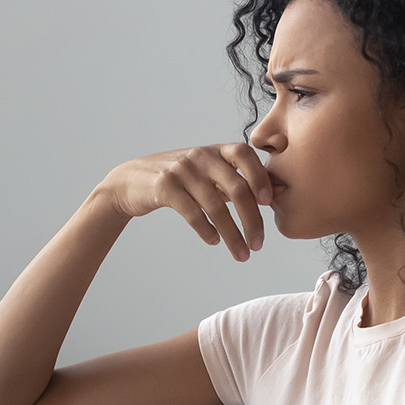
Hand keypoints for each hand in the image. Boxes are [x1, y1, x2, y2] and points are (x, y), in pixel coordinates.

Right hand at [96, 144, 273, 261]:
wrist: (131, 180)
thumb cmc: (179, 179)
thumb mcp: (206, 172)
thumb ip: (234, 179)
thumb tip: (273, 195)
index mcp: (215, 151)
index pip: (245, 155)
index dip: (260, 176)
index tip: (269, 203)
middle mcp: (200, 157)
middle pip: (236, 188)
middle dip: (252, 220)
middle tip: (259, 244)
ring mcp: (181, 171)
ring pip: (216, 206)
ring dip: (232, 235)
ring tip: (241, 254)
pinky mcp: (164, 187)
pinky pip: (192, 213)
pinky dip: (206, 230)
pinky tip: (214, 241)